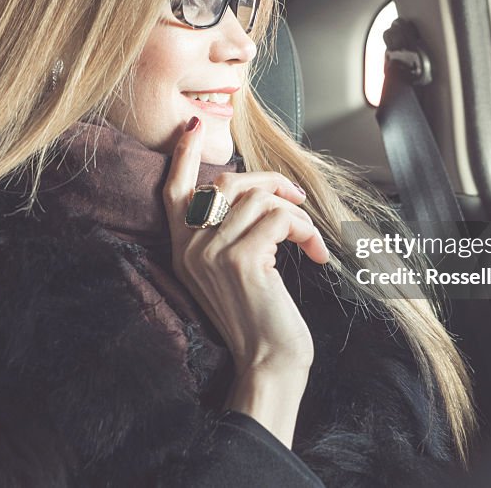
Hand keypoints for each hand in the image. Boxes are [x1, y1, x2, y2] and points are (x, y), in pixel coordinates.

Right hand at [162, 116, 329, 445]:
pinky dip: (306, 230)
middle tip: (296, 198)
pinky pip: (281, 218)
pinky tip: (316, 253)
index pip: (173, 190)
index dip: (183, 155)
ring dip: (294, 212)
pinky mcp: (241, 260)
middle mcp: (189, 247)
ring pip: (259, 198)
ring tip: (308, 238)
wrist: (268, 363)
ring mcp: (211, 253)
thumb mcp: (229, 269)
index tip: (193, 126)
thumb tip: (246, 188)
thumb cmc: (258, 317)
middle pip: (228, 184)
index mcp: (182, 247)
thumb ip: (225, 233)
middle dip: (269, 182)